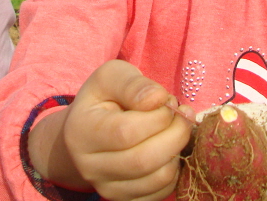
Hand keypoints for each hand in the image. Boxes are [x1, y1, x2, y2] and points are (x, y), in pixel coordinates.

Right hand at [31, 60, 193, 200]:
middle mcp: (90, 167)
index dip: (158, 117)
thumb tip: (158, 99)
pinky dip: (175, 170)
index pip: (126, 132)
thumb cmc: (104, 98)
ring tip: (176, 129)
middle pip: (143, 160)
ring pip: (157, 179)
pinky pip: (161, 192)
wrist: (88, 131)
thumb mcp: (111, 77)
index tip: (168, 101)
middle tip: (184, 114)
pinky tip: (169, 148)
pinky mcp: (125, 199)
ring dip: (178, 151)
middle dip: (176, 134)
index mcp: (82, 132)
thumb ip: (133, 84)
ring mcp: (107, 188)